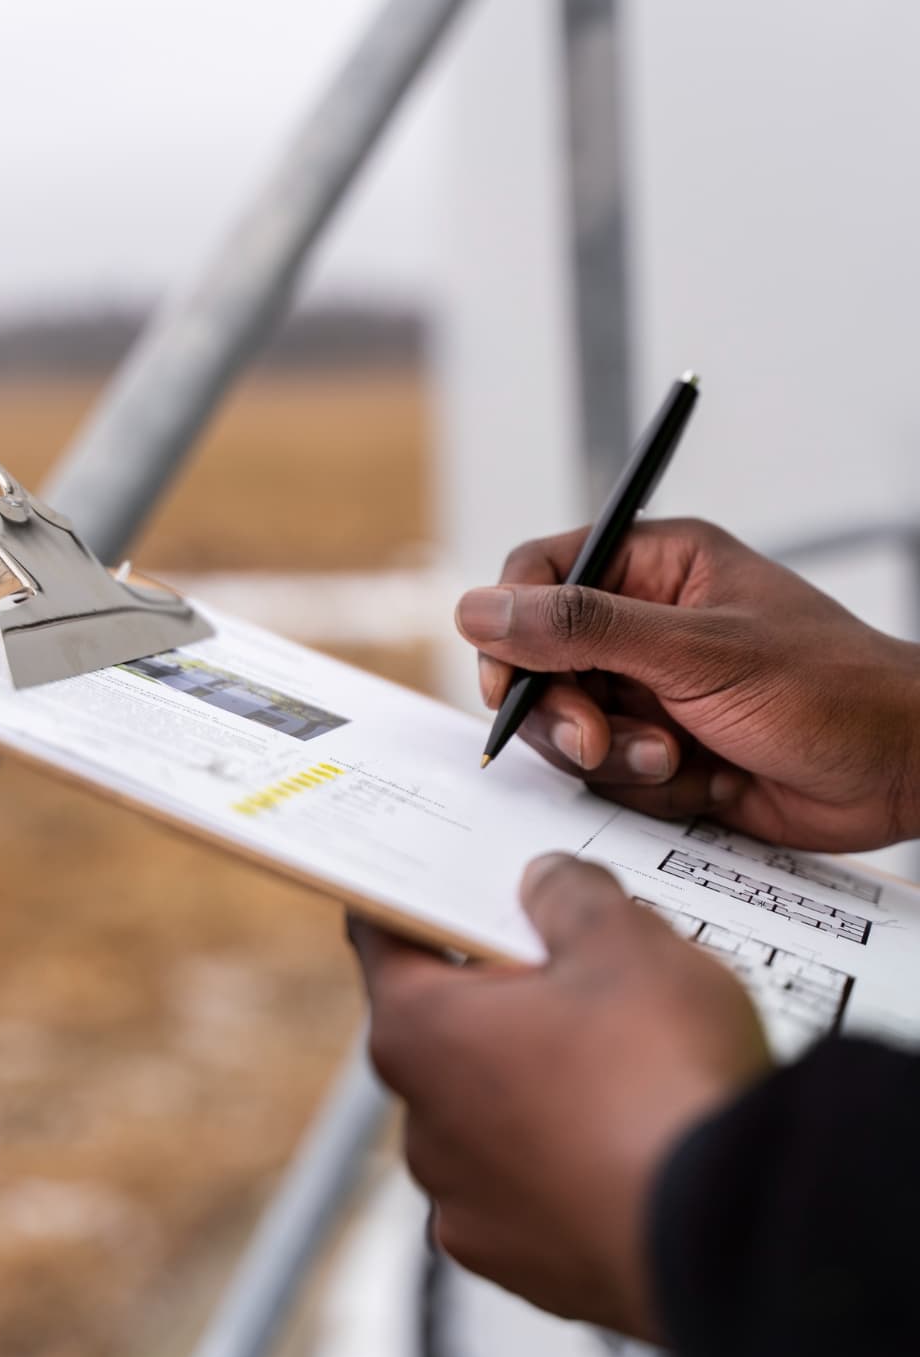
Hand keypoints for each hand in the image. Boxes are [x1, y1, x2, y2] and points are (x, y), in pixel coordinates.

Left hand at [350, 854, 768, 1335]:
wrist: (731, 1235)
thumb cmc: (659, 1080)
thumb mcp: (624, 939)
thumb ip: (570, 894)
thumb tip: (547, 884)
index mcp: (420, 1032)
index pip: (384, 941)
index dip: (416, 903)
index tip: (435, 887)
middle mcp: (424, 1129)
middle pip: (447, 1030)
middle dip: (502, 995)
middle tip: (575, 964)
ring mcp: (472, 1209)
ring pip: (495, 1114)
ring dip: (539, 1083)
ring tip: (627, 1059)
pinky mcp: (530, 1270)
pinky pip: (538, 1188)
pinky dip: (573, 1159)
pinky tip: (635, 1133)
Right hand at [455, 519, 919, 851]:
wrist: (903, 772)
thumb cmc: (829, 688)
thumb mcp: (696, 651)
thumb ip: (582, 629)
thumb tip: (479, 607)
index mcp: (654, 567)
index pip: (540, 575)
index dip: (511, 628)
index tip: (509, 682)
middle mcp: (643, 625)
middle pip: (540, 663)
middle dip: (567, 713)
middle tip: (602, 741)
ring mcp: (652, 692)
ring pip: (570, 728)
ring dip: (617, 758)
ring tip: (678, 760)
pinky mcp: (663, 752)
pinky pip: (609, 777)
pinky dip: (649, 789)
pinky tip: (707, 779)